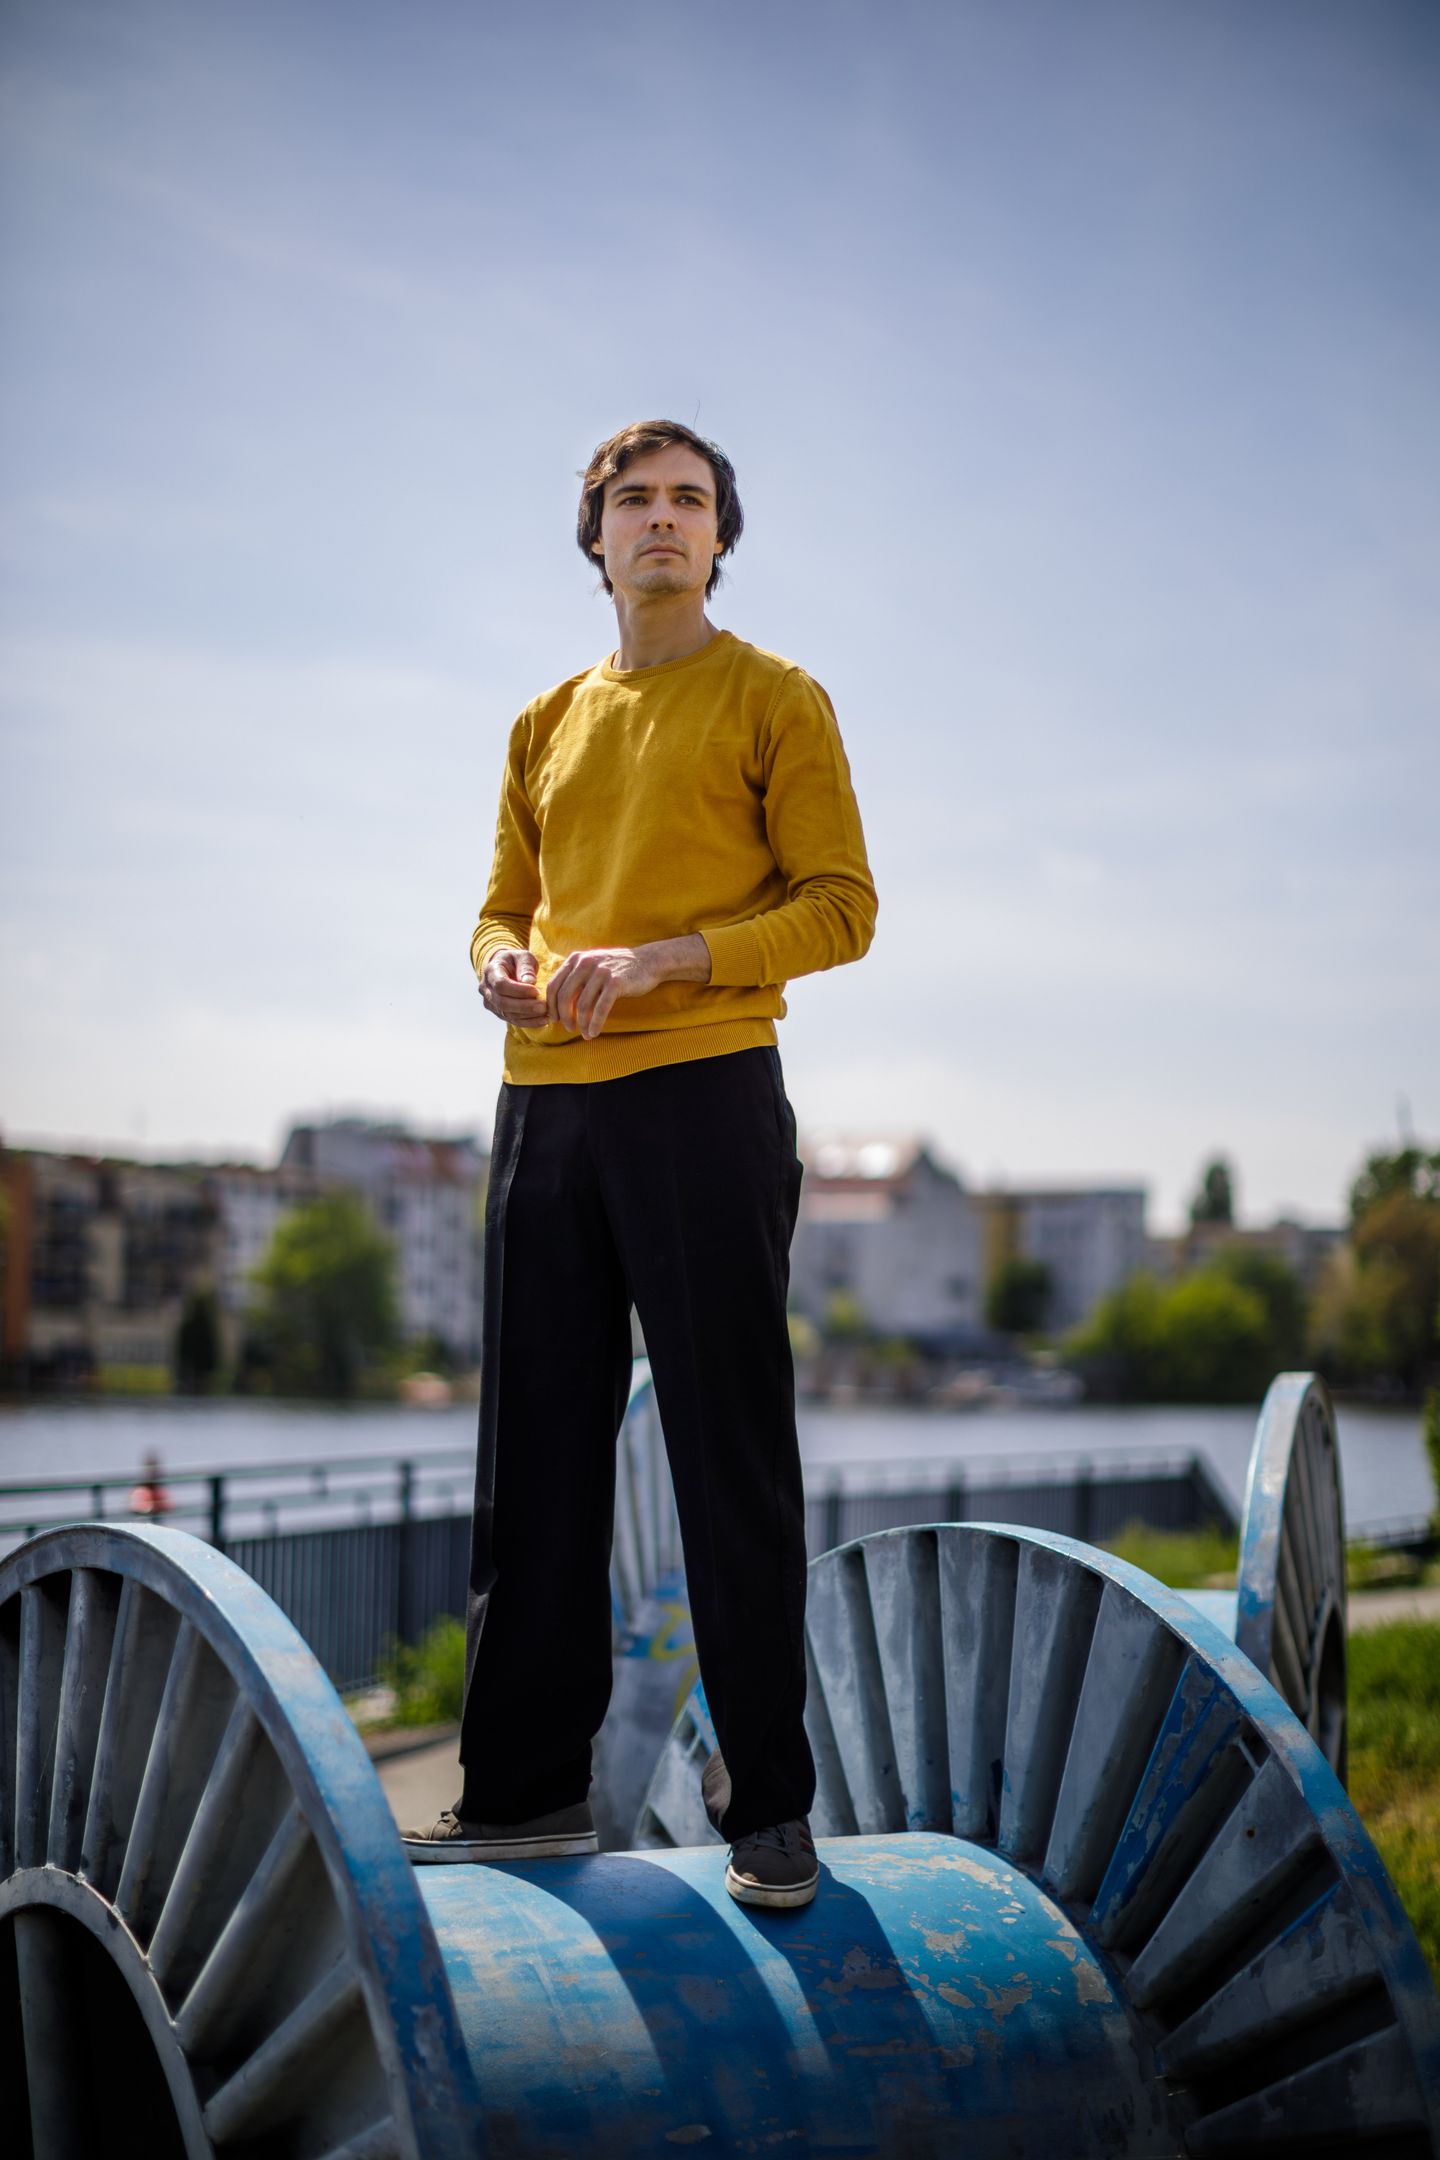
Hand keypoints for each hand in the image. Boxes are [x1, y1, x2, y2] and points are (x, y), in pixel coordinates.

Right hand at [478, 948, 545, 1026]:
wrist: (506, 968)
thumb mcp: (523, 957)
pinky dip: (529, 1022)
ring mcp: (491, 1003)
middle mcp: (486, 989)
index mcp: (491, 972)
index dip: (518, 990)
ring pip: (508, 1014)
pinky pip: (513, 1021)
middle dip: (525, 1007)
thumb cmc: (516, 961)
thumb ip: (526, 967)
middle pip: (503, 1003)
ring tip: (547, 1014)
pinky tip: (544, 1020)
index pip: (501, 985)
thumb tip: (530, 982)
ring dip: (528, 1016)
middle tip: (544, 1007)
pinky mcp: (499, 1013)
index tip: (536, 991)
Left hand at [546, 946, 660, 1038]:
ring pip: (582, 1005)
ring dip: (582, 1024)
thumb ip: (576, 980)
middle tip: (569, 1029)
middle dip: (564, 1017)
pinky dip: (595, 1023)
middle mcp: (586, 963)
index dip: (551, 1006)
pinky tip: (594, 1033)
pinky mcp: (616, 983)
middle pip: (564, 997)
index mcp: (576, 959)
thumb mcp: (592, 967)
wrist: (647, 961)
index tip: (554, 1020)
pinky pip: (600, 1008)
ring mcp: (601, 972)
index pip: (554, 985)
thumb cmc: (617, 969)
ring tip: (585, 1034)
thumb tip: (558, 1006)